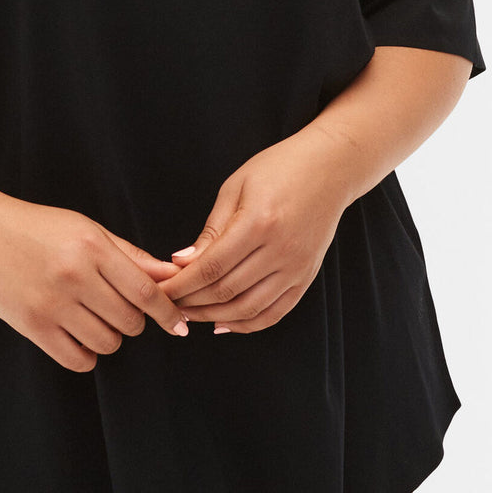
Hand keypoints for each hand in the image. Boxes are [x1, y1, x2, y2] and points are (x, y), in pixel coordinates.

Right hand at [0, 196, 191, 372]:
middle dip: (134, 321)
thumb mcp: (87, 229)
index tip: (178, 325)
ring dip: (110, 337)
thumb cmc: (39, 228)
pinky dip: (86, 354)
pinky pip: (77, 359)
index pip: (146, 291)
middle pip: (130, 321)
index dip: (168, 312)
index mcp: (92, 248)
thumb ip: (130, 255)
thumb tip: (171, 275)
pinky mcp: (32, 326)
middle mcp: (74, 276)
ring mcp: (51, 303)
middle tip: (120, 309)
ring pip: (107, 343)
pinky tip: (80, 336)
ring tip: (95, 318)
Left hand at [160, 138, 350, 333]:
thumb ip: (211, 230)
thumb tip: (182, 263)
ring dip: (214, 318)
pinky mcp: (307, 277)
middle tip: (169, 304)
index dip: (181, 285)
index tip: (161, 290)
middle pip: (227, 292)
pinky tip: (224, 324)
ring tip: (190, 316)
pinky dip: (248, 324)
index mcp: (258, 223)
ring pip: (249, 309)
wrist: (330, 168)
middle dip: (192, 303)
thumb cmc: (279, 168)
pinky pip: (275, 313)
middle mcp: (280, 251)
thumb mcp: (236, 187)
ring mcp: (297, 268)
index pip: (210, 268)